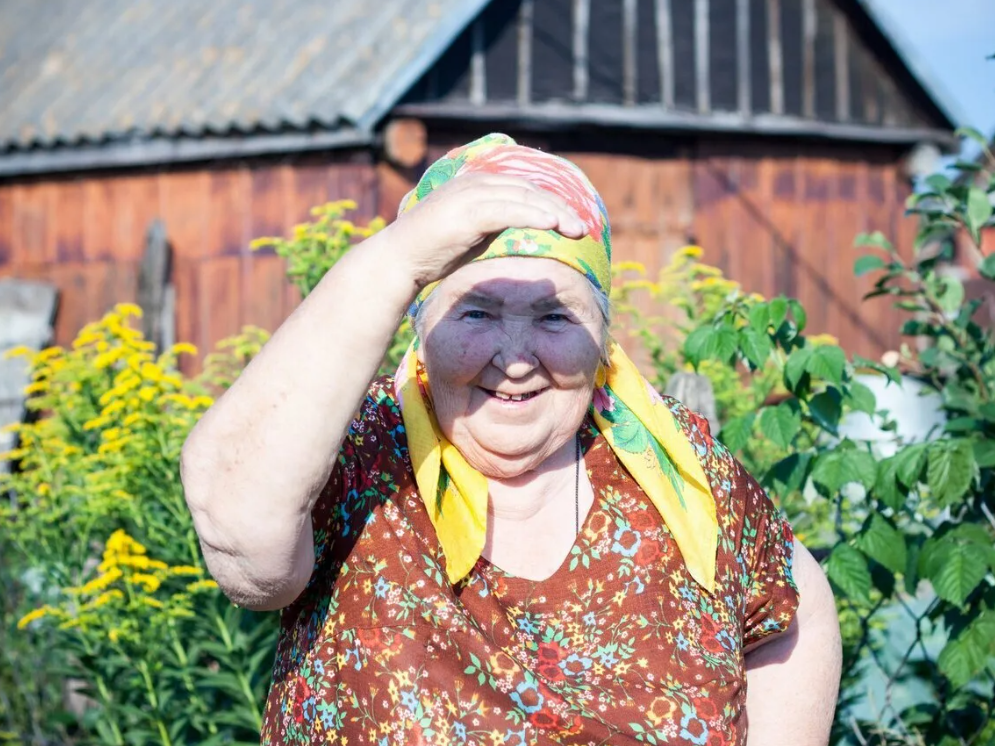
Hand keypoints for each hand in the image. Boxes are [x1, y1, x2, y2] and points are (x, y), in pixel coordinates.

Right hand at [385, 173, 586, 288]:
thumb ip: (497, 225)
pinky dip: (533, 215)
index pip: (522, 188)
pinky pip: (508, 209)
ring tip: (576, 228)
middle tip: (582, 226)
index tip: (572, 219)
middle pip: (527, 189)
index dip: (550, 202)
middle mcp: (474, 183)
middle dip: (559, 207)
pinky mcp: (466, 212)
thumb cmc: (433, 253)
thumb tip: (526, 232)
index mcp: (476, 185)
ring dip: (554, 212)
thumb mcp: (473, 234)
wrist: (399, 260)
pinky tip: (552, 224)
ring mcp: (469, 195)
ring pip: (522, 197)